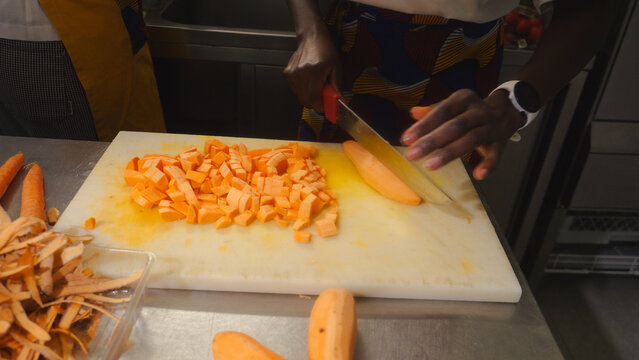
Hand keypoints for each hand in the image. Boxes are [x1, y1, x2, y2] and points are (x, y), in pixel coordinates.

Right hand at [283, 29, 340, 111]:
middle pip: (306, 100)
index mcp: (315, 70)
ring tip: (316, 83)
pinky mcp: (288, 74)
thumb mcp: (336, 68)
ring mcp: (292, 74)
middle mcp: (301, 72)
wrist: (311, 38)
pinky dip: (303, 90)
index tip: (325, 107)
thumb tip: (338, 102)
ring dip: (310, 96)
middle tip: (323, 94)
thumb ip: (336, 87)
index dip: (320, 106)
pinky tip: (308, 80)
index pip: (313, 98)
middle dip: (316, 102)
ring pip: (301, 97)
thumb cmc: (325, 51)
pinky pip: (296, 91)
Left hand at [401, 89, 525, 179]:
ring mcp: (490, 127)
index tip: (406, 138)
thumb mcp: (453, 106)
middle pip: (455, 126)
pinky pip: (495, 154)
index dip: (424, 125)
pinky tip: (478, 175)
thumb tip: (413, 112)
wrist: (505, 112)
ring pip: (471, 139)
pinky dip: (488, 165)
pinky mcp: (499, 143)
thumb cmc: (470, 112)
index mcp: (463, 99)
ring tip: (430, 165)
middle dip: (432, 141)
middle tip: (412, 155)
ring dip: (450, 153)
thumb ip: (433, 111)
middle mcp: (478, 111)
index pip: (442, 111)